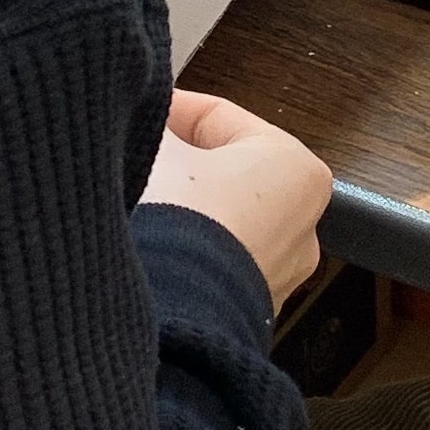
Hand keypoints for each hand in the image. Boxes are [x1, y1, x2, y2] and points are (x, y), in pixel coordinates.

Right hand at [140, 89, 332, 312]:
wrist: (169, 319)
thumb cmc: (176, 222)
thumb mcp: (157, 150)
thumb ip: (153, 126)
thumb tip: (140, 119)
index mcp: (295, 167)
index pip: (217, 116)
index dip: (166, 110)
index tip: (132, 112)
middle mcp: (302, 224)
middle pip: (220, 170)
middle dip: (174, 163)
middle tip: (128, 156)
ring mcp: (276, 276)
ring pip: (214, 220)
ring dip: (174, 209)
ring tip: (128, 201)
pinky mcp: (246, 315)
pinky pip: (208, 265)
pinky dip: (180, 253)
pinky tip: (140, 248)